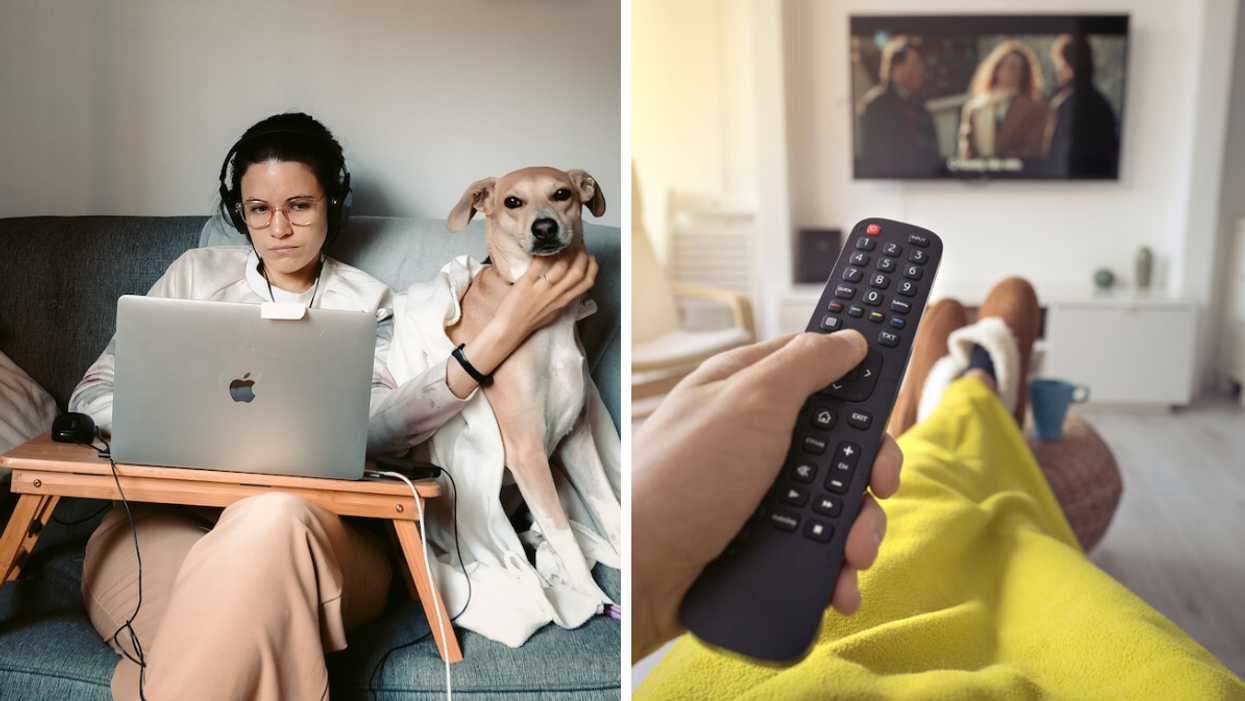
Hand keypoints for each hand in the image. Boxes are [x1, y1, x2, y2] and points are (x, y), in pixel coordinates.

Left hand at [444, 250, 596, 398]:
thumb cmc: (530, 321)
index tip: (590, 258)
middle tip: (578, 247)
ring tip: (562, 244)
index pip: (586, 283)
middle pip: (577, 272)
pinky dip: (542, 254)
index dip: (592, 268)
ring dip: (565, 252)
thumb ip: (563, 299)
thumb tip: (571, 289)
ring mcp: (541, 290)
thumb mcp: (553, 312)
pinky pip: (537, 265)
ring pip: (561, 267)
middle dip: (582, 256)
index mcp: (563, 301)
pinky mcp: (526, 284)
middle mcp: (555, 295)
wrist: (510, 329)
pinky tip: (542, 247)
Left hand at [631, 330, 902, 659]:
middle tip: (878, 487)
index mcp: (748, 390)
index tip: (896, 382)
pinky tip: (837, 586)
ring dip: (855, 530)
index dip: (861, 375)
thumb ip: (805, 365)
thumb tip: (849, 337)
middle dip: (867, 471)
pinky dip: (833, 568)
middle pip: (840, 441)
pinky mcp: (760, 542)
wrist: (638, 575)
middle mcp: (755, 438)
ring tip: (850, 556)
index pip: (820, 366)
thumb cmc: (677, 479)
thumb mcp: (749, 402)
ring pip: (835, 501)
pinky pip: (815, 549)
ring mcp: (759, 492)